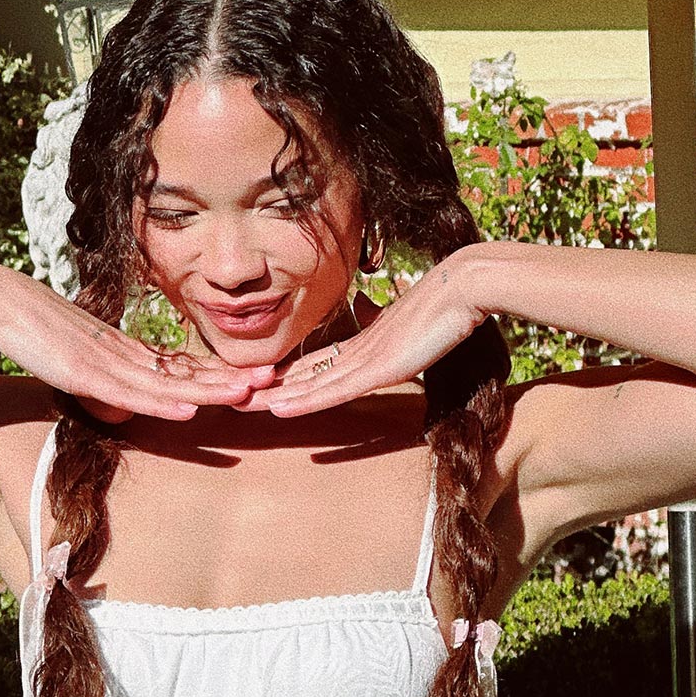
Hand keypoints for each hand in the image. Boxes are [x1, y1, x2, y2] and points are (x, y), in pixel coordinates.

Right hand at [0, 265, 274, 422]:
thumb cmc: (32, 332)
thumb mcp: (76, 369)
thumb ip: (104, 391)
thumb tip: (126, 416)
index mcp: (125, 351)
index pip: (182, 367)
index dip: (218, 374)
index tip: (254, 380)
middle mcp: (124, 353)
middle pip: (187, 370)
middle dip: (230, 377)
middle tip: (275, 380)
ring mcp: (106, 362)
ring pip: (169, 381)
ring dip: (211, 389)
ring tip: (249, 392)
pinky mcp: (84, 372)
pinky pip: (131, 391)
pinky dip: (163, 401)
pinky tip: (191, 409)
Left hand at [251, 248, 488, 416]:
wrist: (465, 287)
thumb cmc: (448, 306)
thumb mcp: (411, 326)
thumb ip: (389, 330)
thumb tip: (372, 315)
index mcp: (364, 343)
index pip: (316, 365)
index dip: (287, 377)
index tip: (260, 387)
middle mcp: (357, 350)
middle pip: (302, 373)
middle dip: (267, 388)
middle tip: (230, 396)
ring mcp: (365, 359)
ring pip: (309, 384)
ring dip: (273, 398)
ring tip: (238, 406)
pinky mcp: (378, 368)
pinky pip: (333, 389)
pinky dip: (305, 401)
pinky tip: (278, 410)